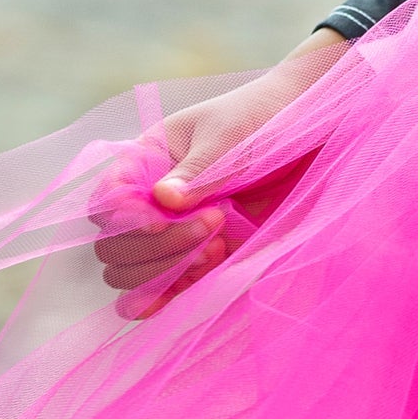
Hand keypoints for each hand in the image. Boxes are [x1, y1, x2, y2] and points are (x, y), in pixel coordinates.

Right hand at [94, 33, 347, 303]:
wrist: (312, 133)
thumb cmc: (266, 121)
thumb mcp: (231, 137)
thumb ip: (199, 170)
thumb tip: (163, 200)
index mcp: (146, 162)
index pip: (105, 202)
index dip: (124, 220)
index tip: (163, 221)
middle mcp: (150, 202)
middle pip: (113, 246)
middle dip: (158, 247)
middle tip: (214, 225)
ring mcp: (172, 234)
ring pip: (131, 275)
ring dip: (168, 273)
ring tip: (220, 247)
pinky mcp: (199, 258)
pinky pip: (163, 290)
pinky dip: (169, 297)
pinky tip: (194, 285)